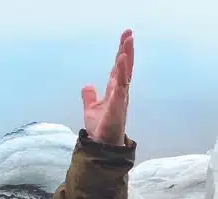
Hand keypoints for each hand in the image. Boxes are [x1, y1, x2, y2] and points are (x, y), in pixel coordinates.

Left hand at [81, 30, 132, 145]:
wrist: (102, 145)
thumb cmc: (101, 128)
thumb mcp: (91, 108)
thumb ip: (90, 96)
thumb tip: (88, 85)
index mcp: (115, 90)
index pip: (118, 68)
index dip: (122, 52)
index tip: (125, 37)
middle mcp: (120, 92)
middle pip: (124, 67)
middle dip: (126, 50)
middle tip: (129, 33)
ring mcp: (120, 98)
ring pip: (125, 74)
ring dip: (126, 57)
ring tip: (127, 42)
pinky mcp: (117, 105)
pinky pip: (121, 86)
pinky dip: (122, 73)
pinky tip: (122, 60)